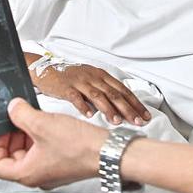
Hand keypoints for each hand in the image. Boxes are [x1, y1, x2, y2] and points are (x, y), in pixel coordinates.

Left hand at [0, 98, 107, 188]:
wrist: (107, 150)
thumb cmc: (79, 146)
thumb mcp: (42, 123)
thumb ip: (20, 114)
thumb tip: (12, 108)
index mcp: (27, 173)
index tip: (3, 128)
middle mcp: (38, 176)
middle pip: (12, 158)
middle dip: (13, 136)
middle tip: (18, 119)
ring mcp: (50, 170)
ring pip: (28, 153)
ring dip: (27, 134)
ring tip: (34, 117)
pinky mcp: (62, 162)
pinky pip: (43, 150)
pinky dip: (41, 136)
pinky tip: (48, 122)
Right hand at [32, 63, 150, 125]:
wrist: (47, 70)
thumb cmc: (71, 78)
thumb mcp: (91, 80)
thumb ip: (105, 91)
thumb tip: (122, 108)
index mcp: (101, 75)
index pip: (122, 89)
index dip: (135, 102)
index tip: (145, 115)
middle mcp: (93, 77)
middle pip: (114, 93)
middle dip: (127, 108)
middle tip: (137, 121)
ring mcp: (80, 81)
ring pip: (98, 95)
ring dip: (109, 109)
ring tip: (117, 121)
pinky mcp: (66, 87)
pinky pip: (76, 97)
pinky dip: (83, 106)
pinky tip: (89, 116)